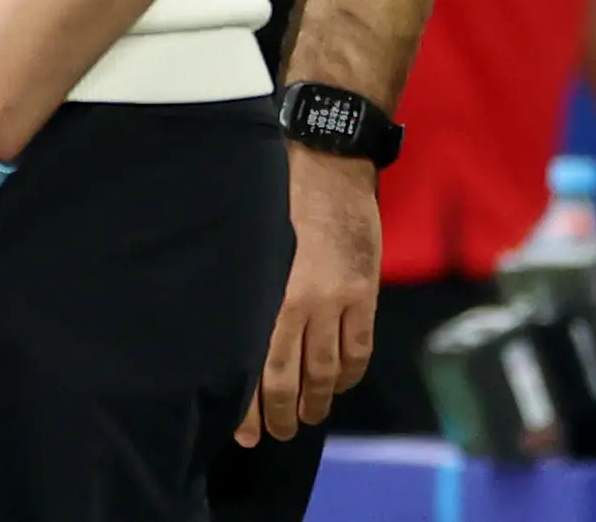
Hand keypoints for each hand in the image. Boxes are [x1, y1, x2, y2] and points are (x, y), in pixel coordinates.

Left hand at [238, 148, 379, 445]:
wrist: (328, 162)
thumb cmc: (276, 197)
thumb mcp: (250, 244)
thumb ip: (248, 290)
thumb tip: (230, 338)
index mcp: (267, 292)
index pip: (255, 364)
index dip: (249, 405)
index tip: (243, 433)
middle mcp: (302, 302)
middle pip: (290, 377)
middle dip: (281, 413)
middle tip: (274, 434)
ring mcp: (338, 300)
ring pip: (327, 370)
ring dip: (317, 401)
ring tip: (306, 418)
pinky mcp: (365, 293)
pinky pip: (360, 348)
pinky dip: (349, 374)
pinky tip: (339, 385)